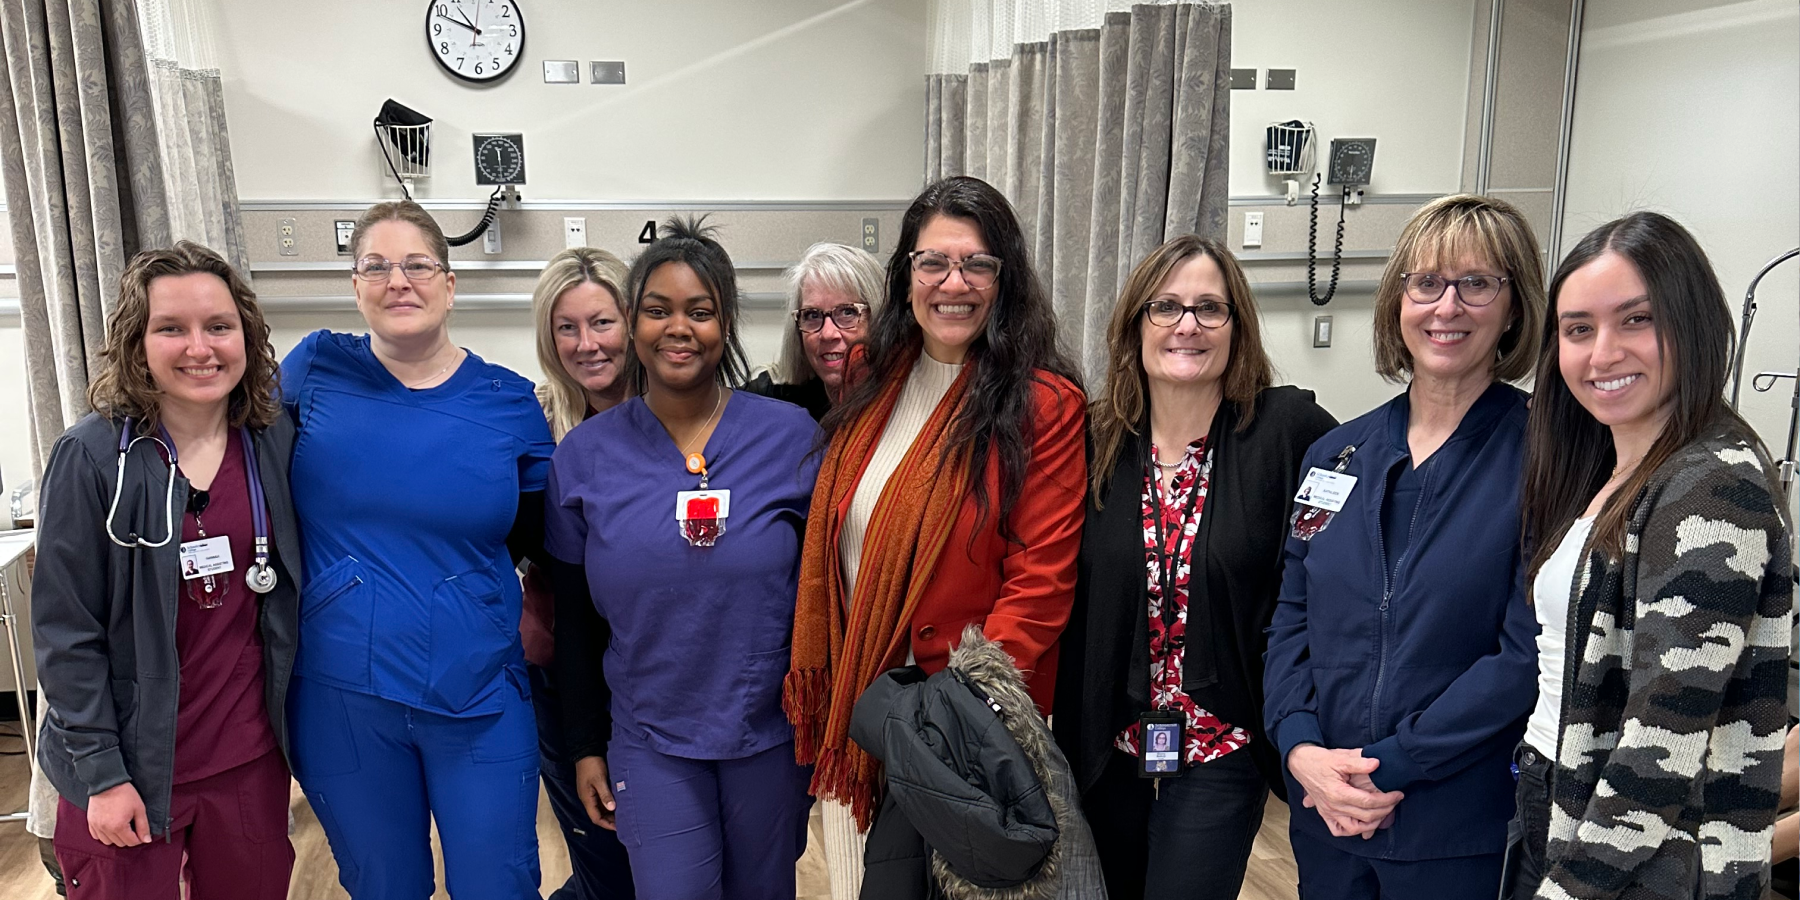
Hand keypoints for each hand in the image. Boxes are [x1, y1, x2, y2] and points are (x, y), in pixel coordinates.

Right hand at [87, 782, 150, 846]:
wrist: (107, 783)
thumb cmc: (125, 794)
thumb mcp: (139, 809)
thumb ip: (143, 826)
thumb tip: (147, 840)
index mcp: (119, 827)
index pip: (131, 842)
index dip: (139, 838)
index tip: (141, 832)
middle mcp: (106, 830)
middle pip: (120, 843)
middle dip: (128, 838)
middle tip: (132, 827)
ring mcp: (97, 827)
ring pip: (108, 842)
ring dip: (116, 838)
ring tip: (121, 827)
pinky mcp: (91, 823)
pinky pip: (97, 836)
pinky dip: (104, 835)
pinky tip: (110, 827)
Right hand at [574, 755, 616, 830]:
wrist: (586, 751)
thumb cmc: (592, 765)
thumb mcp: (599, 780)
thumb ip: (605, 794)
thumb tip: (611, 808)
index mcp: (587, 798)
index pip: (596, 818)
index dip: (606, 824)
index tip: (618, 827)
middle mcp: (587, 798)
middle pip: (598, 814)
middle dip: (609, 820)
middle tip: (623, 822)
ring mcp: (590, 793)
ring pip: (600, 808)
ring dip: (609, 812)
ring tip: (622, 815)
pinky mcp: (594, 788)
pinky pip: (601, 800)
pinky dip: (609, 804)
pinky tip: (618, 803)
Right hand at [1287, 745, 1403, 838]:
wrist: (1301, 762)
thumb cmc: (1321, 759)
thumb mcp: (1340, 757)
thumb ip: (1359, 762)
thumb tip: (1377, 764)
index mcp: (1338, 793)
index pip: (1369, 802)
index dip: (1387, 799)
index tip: (1398, 794)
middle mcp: (1333, 806)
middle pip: (1366, 816)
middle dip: (1386, 810)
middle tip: (1395, 801)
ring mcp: (1328, 812)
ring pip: (1354, 828)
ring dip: (1372, 824)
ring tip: (1383, 813)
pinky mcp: (1324, 814)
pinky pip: (1338, 830)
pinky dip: (1351, 831)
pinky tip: (1361, 823)